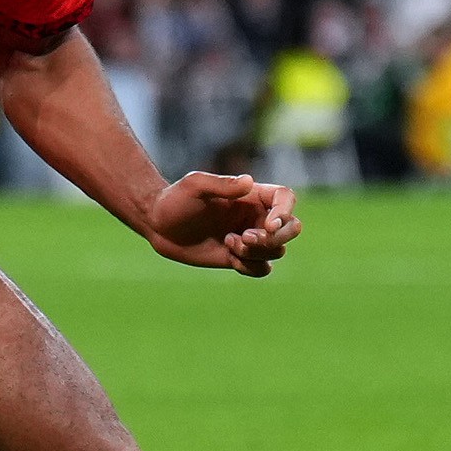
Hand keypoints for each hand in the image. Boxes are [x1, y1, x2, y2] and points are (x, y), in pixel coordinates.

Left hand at [144, 170, 299, 276]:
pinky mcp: (240, 258)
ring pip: (277, 250)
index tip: (269, 225)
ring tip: (229, 242)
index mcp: (251, 195)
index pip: (285, 198)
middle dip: (275, 238)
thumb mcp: (195, 186)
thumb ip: (222, 184)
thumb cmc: (175, 200)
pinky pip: (262, 269)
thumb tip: (248, 181)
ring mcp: (249, 238)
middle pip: (292, 228)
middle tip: (246, 238)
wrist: (158, 225)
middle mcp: (256, 216)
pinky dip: (250, 267)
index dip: (285, 212)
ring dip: (257, 252)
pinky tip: (228, 256)